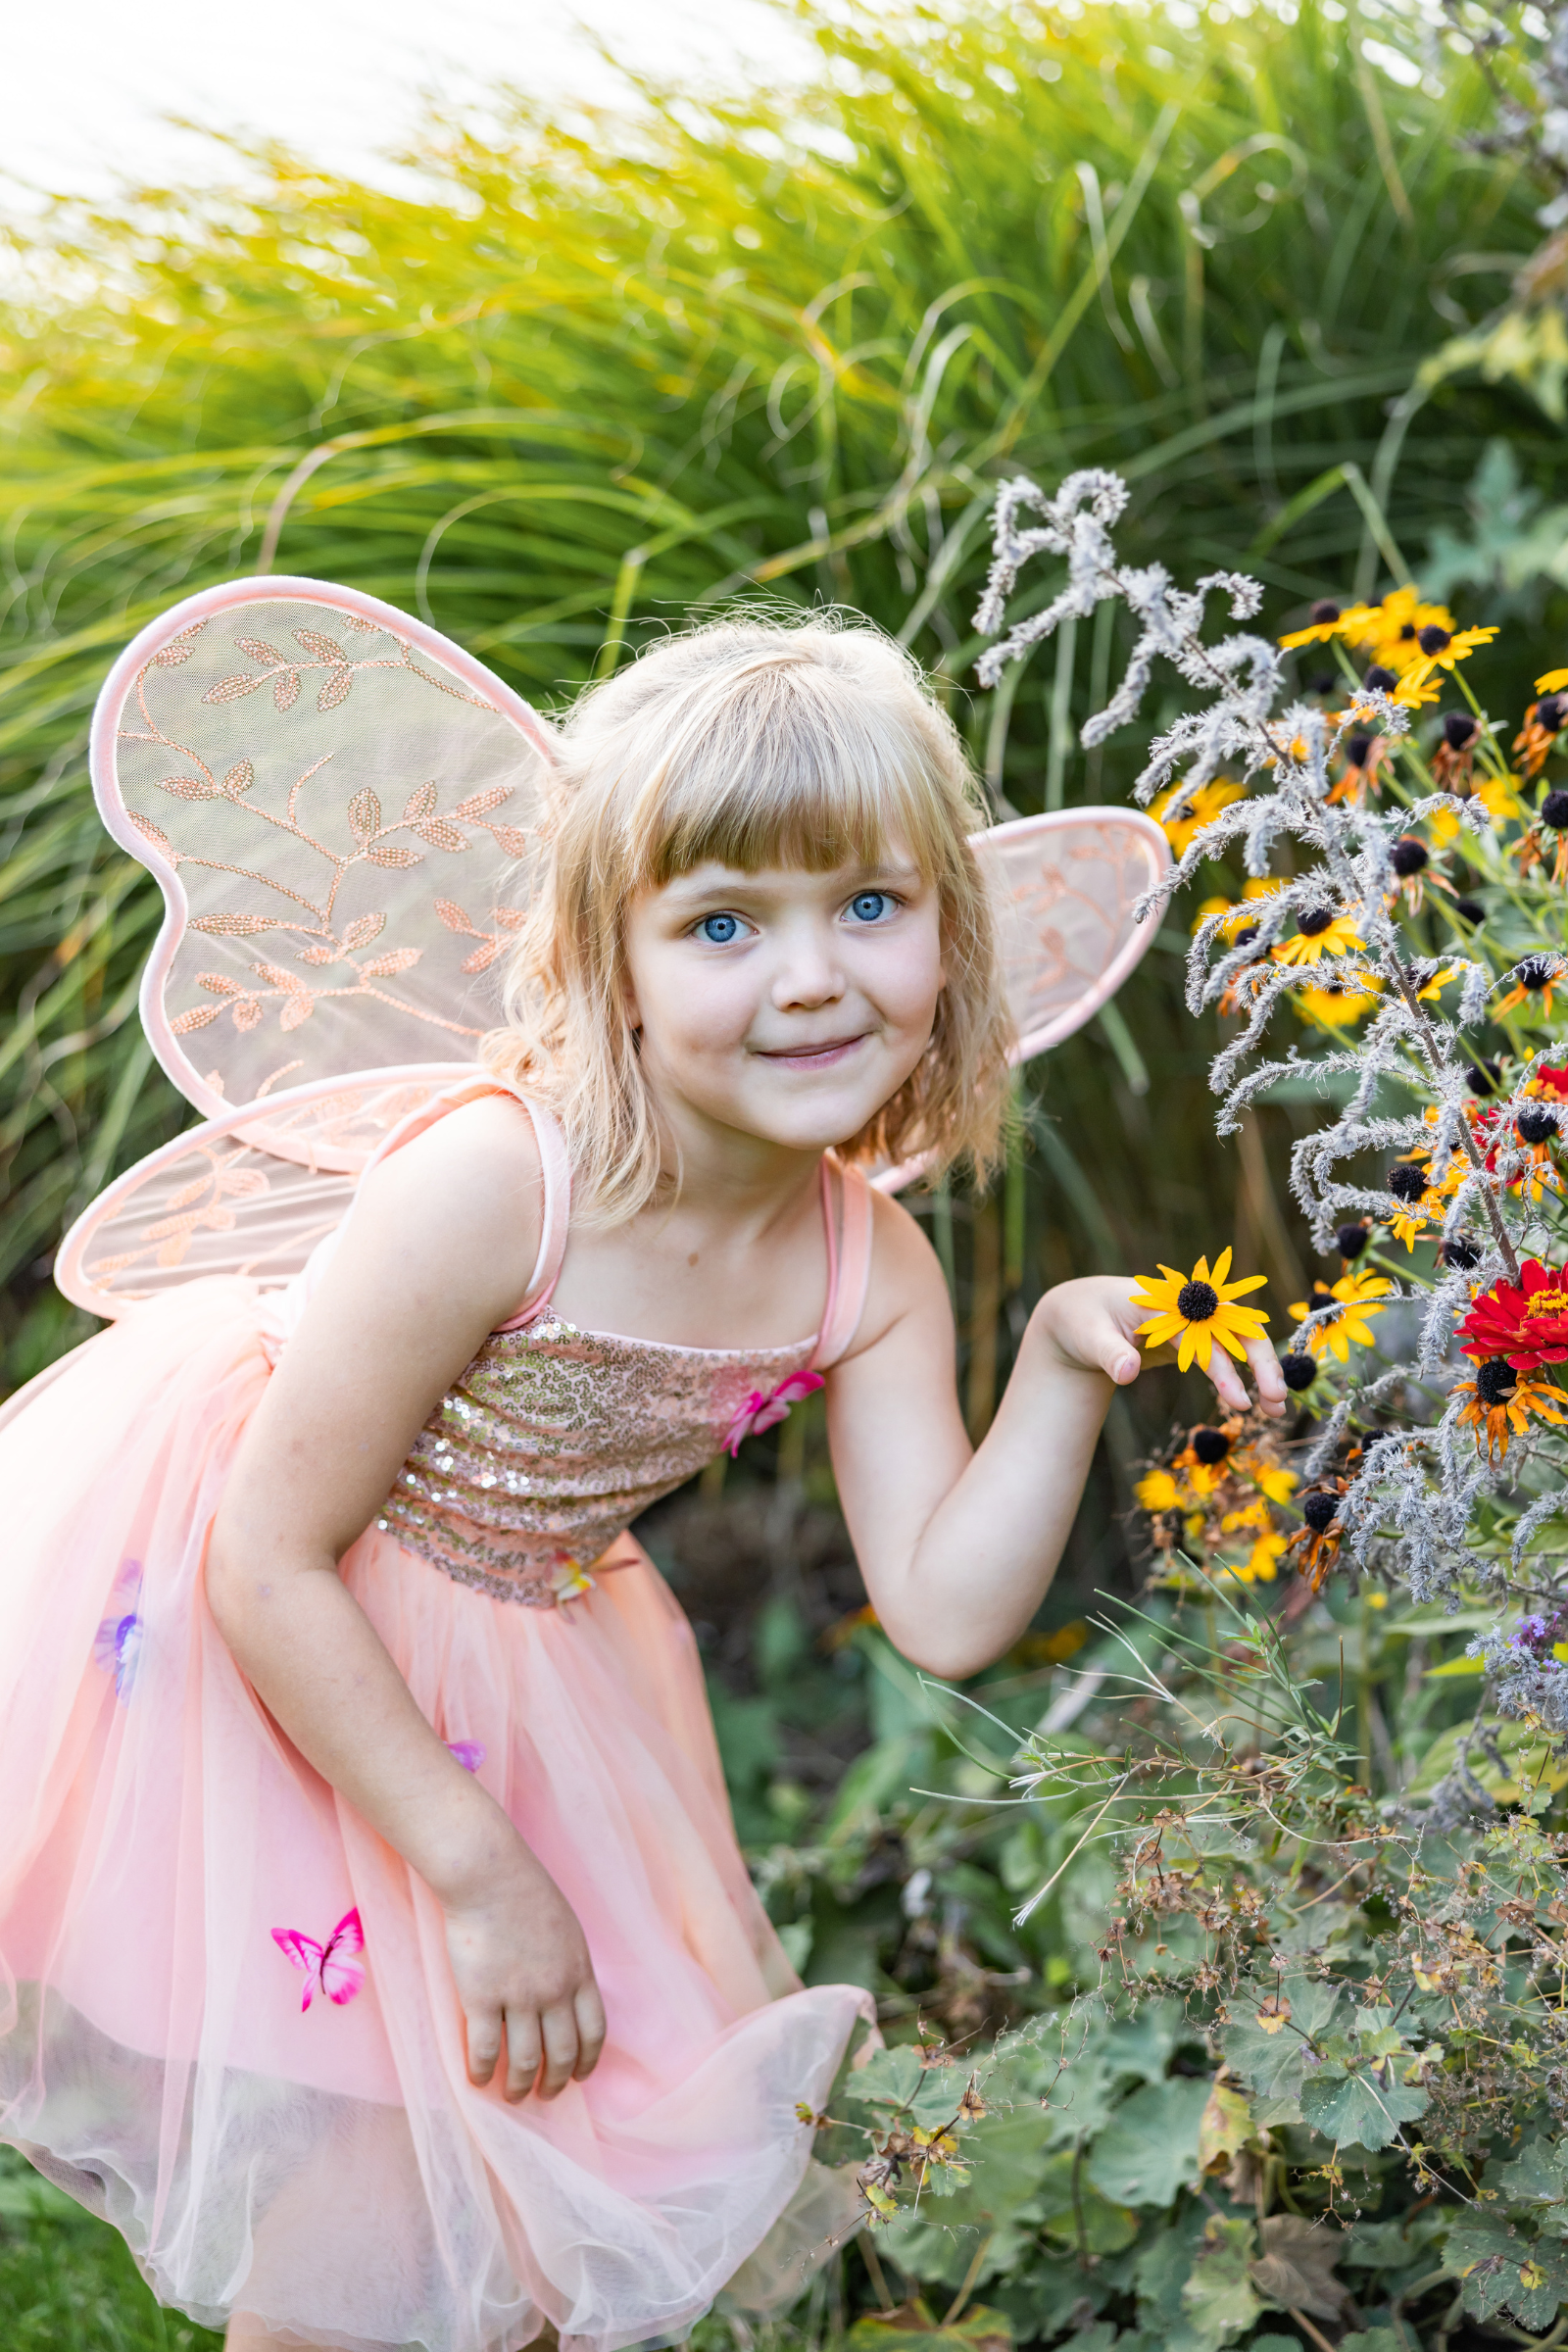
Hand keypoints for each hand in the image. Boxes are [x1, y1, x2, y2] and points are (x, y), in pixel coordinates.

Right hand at [442, 1846, 606, 2100]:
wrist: (489, 1876)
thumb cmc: (525, 1893)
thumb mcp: (566, 1929)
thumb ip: (570, 1965)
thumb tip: (569, 1997)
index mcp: (580, 1972)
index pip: (594, 2031)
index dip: (588, 2061)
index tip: (580, 2077)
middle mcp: (555, 1991)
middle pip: (563, 2053)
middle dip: (555, 2082)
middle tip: (544, 2095)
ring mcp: (519, 1997)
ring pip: (525, 2060)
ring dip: (519, 2086)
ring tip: (512, 2096)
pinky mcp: (482, 1998)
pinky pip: (484, 2050)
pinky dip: (481, 2072)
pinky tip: (477, 2080)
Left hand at [1036, 1276, 1287, 1421]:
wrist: (1077, 1315)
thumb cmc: (1080, 1322)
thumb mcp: (1087, 1336)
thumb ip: (1109, 1354)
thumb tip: (1127, 1374)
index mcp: (1162, 1301)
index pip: (1204, 1334)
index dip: (1224, 1367)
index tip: (1239, 1401)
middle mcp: (1184, 1307)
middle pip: (1235, 1329)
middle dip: (1261, 1363)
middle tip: (1277, 1401)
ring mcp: (1190, 1321)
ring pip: (1237, 1341)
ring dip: (1261, 1370)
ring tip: (1277, 1409)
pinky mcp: (1191, 1338)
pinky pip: (1225, 1353)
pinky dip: (1241, 1375)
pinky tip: (1255, 1402)